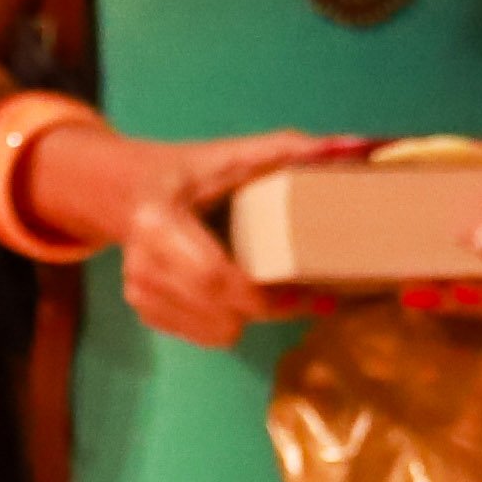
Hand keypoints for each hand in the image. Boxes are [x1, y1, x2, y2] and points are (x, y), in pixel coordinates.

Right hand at [70, 125, 339, 350]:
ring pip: (218, 333)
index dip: (270, 298)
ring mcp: (137, 292)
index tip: (313, 294)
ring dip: (249, 316)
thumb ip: (289, 150)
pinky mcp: (142, 311)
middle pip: (225, 316)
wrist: (125, 189)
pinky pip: (204, 335)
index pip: (219, 280)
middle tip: (303, 290)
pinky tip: (233, 291)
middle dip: (271, 309)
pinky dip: (227, 319)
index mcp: (160, 224)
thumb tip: (357, 146)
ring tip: (267, 285)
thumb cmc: (188, 171)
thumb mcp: (232, 154)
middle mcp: (142, 265)